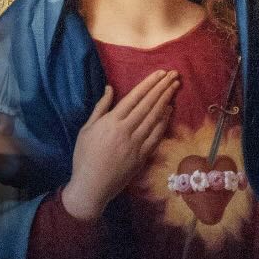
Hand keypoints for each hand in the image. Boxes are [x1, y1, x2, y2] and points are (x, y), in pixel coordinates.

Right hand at [61, 70, 178, 220]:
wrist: (92, 185)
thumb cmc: (84, 157)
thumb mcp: (86, 129)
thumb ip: (100, 108)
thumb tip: (110, 89)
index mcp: (111, 122)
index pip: (134, 97)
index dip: (148, 84)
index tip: (159, 73)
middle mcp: (126, 130)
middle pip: (148, 104)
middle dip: (162, 88)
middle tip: (174, 75)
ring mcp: (137, 143)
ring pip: (155, 117)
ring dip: (166, 101)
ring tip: (175, 87)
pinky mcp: (143, 156)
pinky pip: (156, 135)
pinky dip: (164, 121)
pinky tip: (170, 111)